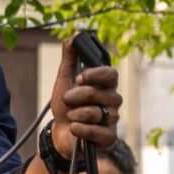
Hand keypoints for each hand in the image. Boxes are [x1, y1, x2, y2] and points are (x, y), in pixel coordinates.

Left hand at [46, 36, 121, 163]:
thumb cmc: (66, 106)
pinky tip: (75, 129)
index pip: (111, 74)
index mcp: (105, 85)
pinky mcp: (109, 137)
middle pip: (99, 93)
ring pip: (95, 112)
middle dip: (77, 96)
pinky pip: (96, 131)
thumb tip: (73, 36)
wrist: (60, 132)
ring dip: (75, 114)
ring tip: (71, 117)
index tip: (79, 78)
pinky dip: (80, 129)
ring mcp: (112, 119)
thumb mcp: (64, 80)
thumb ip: (69, 59)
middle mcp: (113, 101)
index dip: (95, 75)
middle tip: (67, 100)